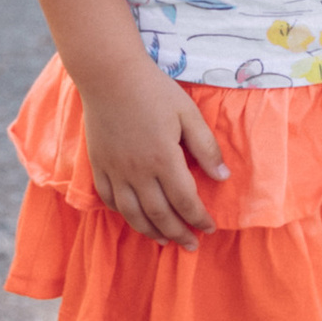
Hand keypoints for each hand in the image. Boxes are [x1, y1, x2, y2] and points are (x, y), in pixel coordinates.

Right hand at [76, 61, 230, 244]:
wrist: (109, 74)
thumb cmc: (154, 90)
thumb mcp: (188, 113)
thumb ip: (206, 147)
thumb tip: (223, 176)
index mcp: (164, 159)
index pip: (186, 201)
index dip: (199, 219)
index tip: (210, 229)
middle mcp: (138, 172)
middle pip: (160, 215)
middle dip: (178, 234)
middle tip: (191, 246)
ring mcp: (115, 170)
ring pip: (133, 214)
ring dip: (150, 232)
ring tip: (165, 241)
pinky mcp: (98, 165)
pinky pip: (109, 200)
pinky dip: (123, 214)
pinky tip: (134, 218)